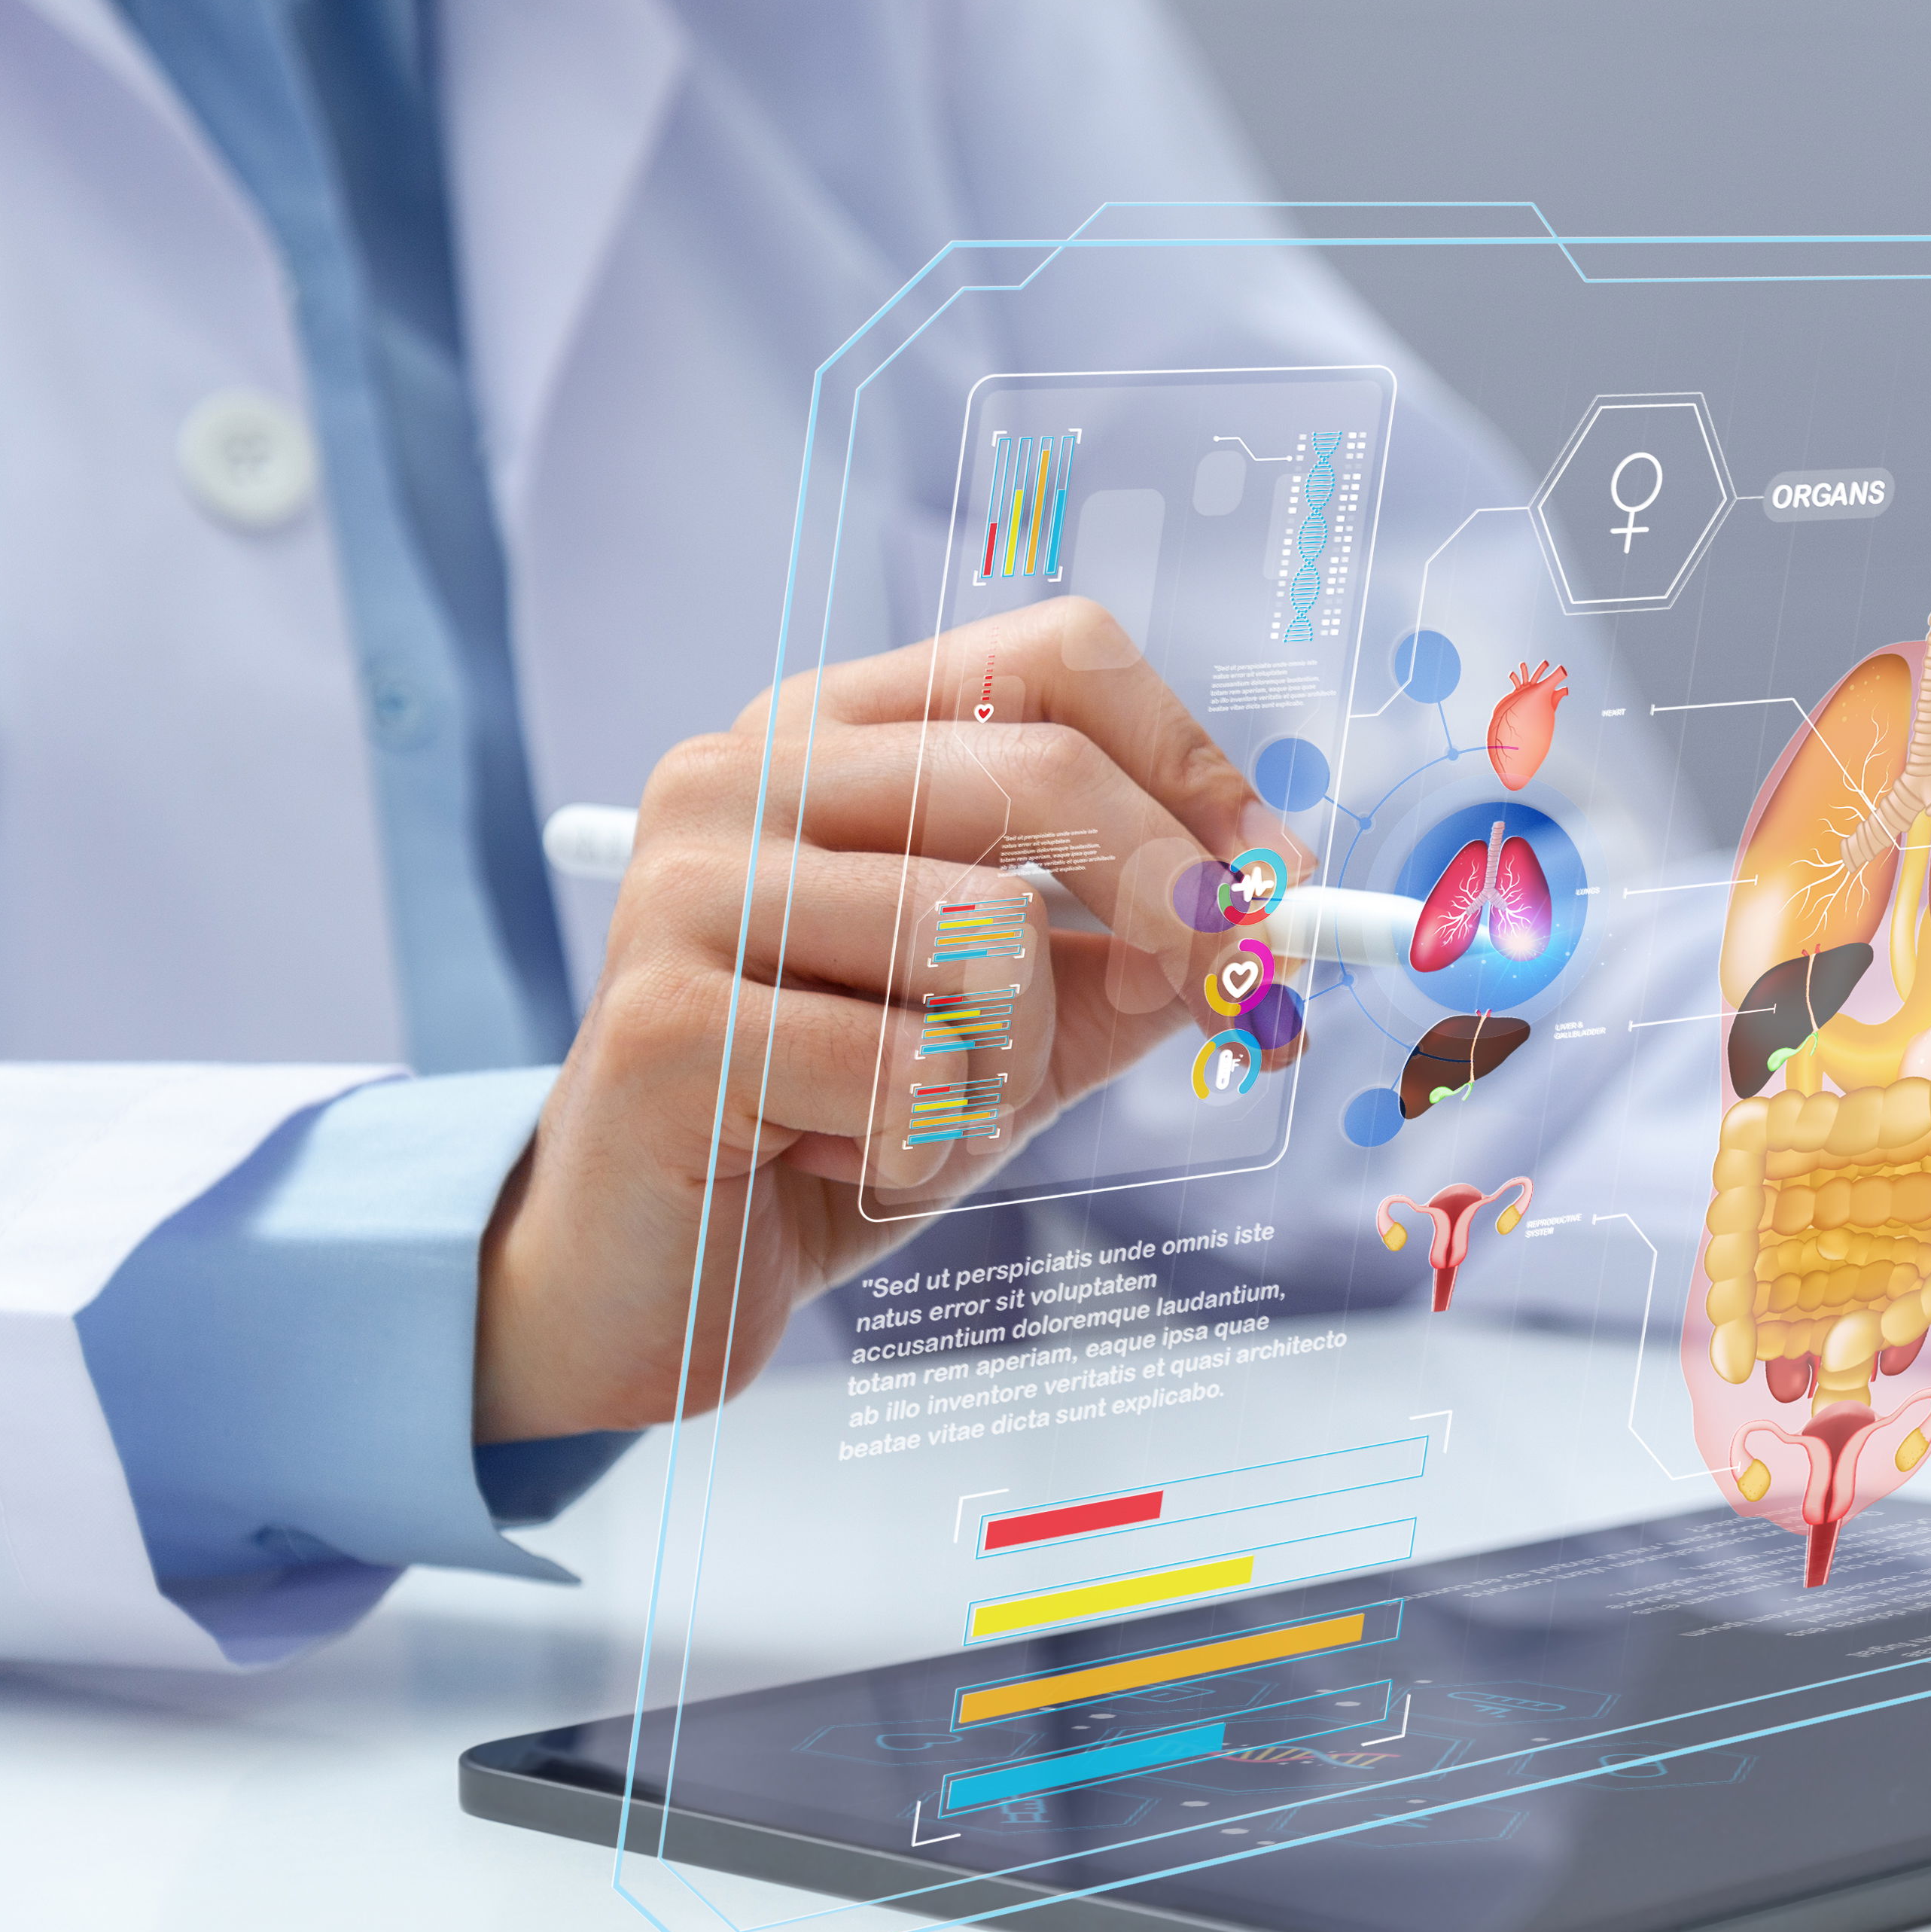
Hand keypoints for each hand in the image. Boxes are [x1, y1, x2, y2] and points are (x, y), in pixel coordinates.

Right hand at [474, 600, 1293, 1439]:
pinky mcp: (667, 1018)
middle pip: (1042, 770)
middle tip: (1226, 999)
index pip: (1054, 654)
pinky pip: (910, 1066)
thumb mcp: (1020, 1024)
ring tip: (922, 1110)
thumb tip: (1276, 918)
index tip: (1272, 870)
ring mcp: (689, 884)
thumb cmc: (841, 1124)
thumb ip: (1139, 962)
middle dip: (1174, 899)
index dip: (1191, 758)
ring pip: (987, 928)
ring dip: (1009, 1063)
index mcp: (831, 735)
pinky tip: (837, 1157)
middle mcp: (742, 773)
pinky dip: (927, 1143)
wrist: (654, 1277)